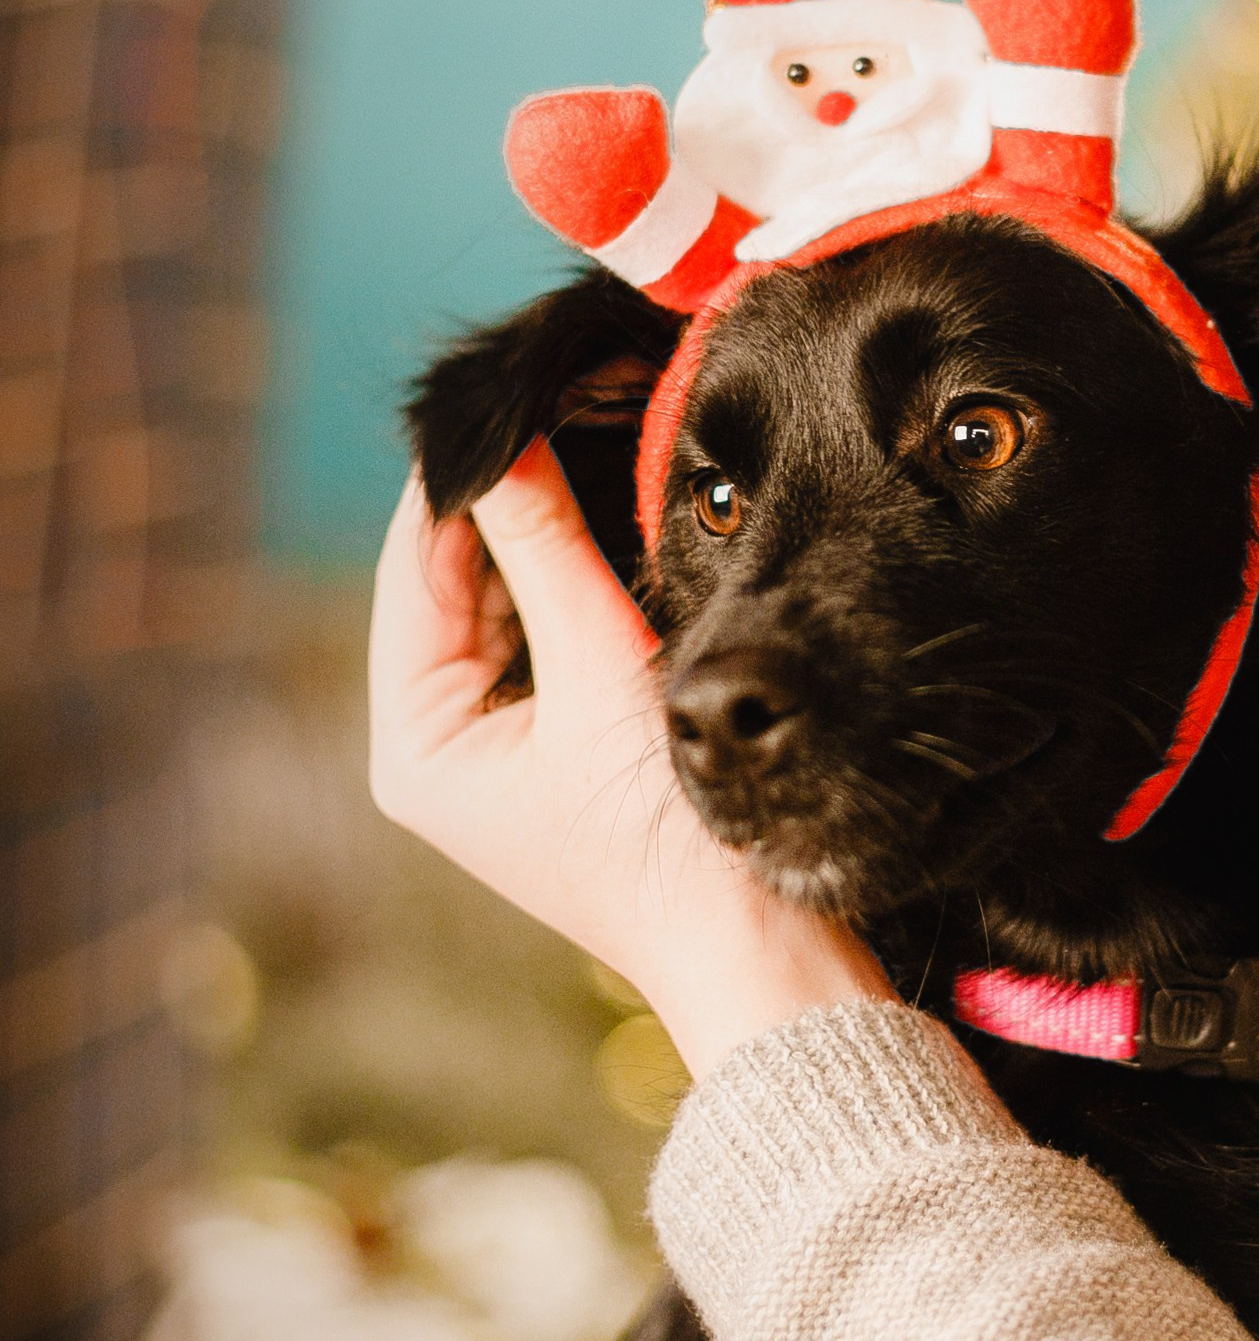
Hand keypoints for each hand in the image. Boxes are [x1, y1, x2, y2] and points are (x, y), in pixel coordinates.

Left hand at [367, 447, 889, 1078]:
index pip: (414, 567)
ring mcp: (502, 745)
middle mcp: (440, 743)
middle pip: (456, 577)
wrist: (763, 955)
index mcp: (415, 744)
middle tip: (563, 389)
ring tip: (596, 429)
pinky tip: (623, 510)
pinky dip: (582, 573)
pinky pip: (555, 631)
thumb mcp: (602, 671)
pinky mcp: (562, 742)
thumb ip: (548, 544)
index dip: (461, 472)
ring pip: (509, 597)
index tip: (508, 385)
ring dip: (550, 525)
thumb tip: (502, 431)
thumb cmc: (671, 844)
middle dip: (509, 492)